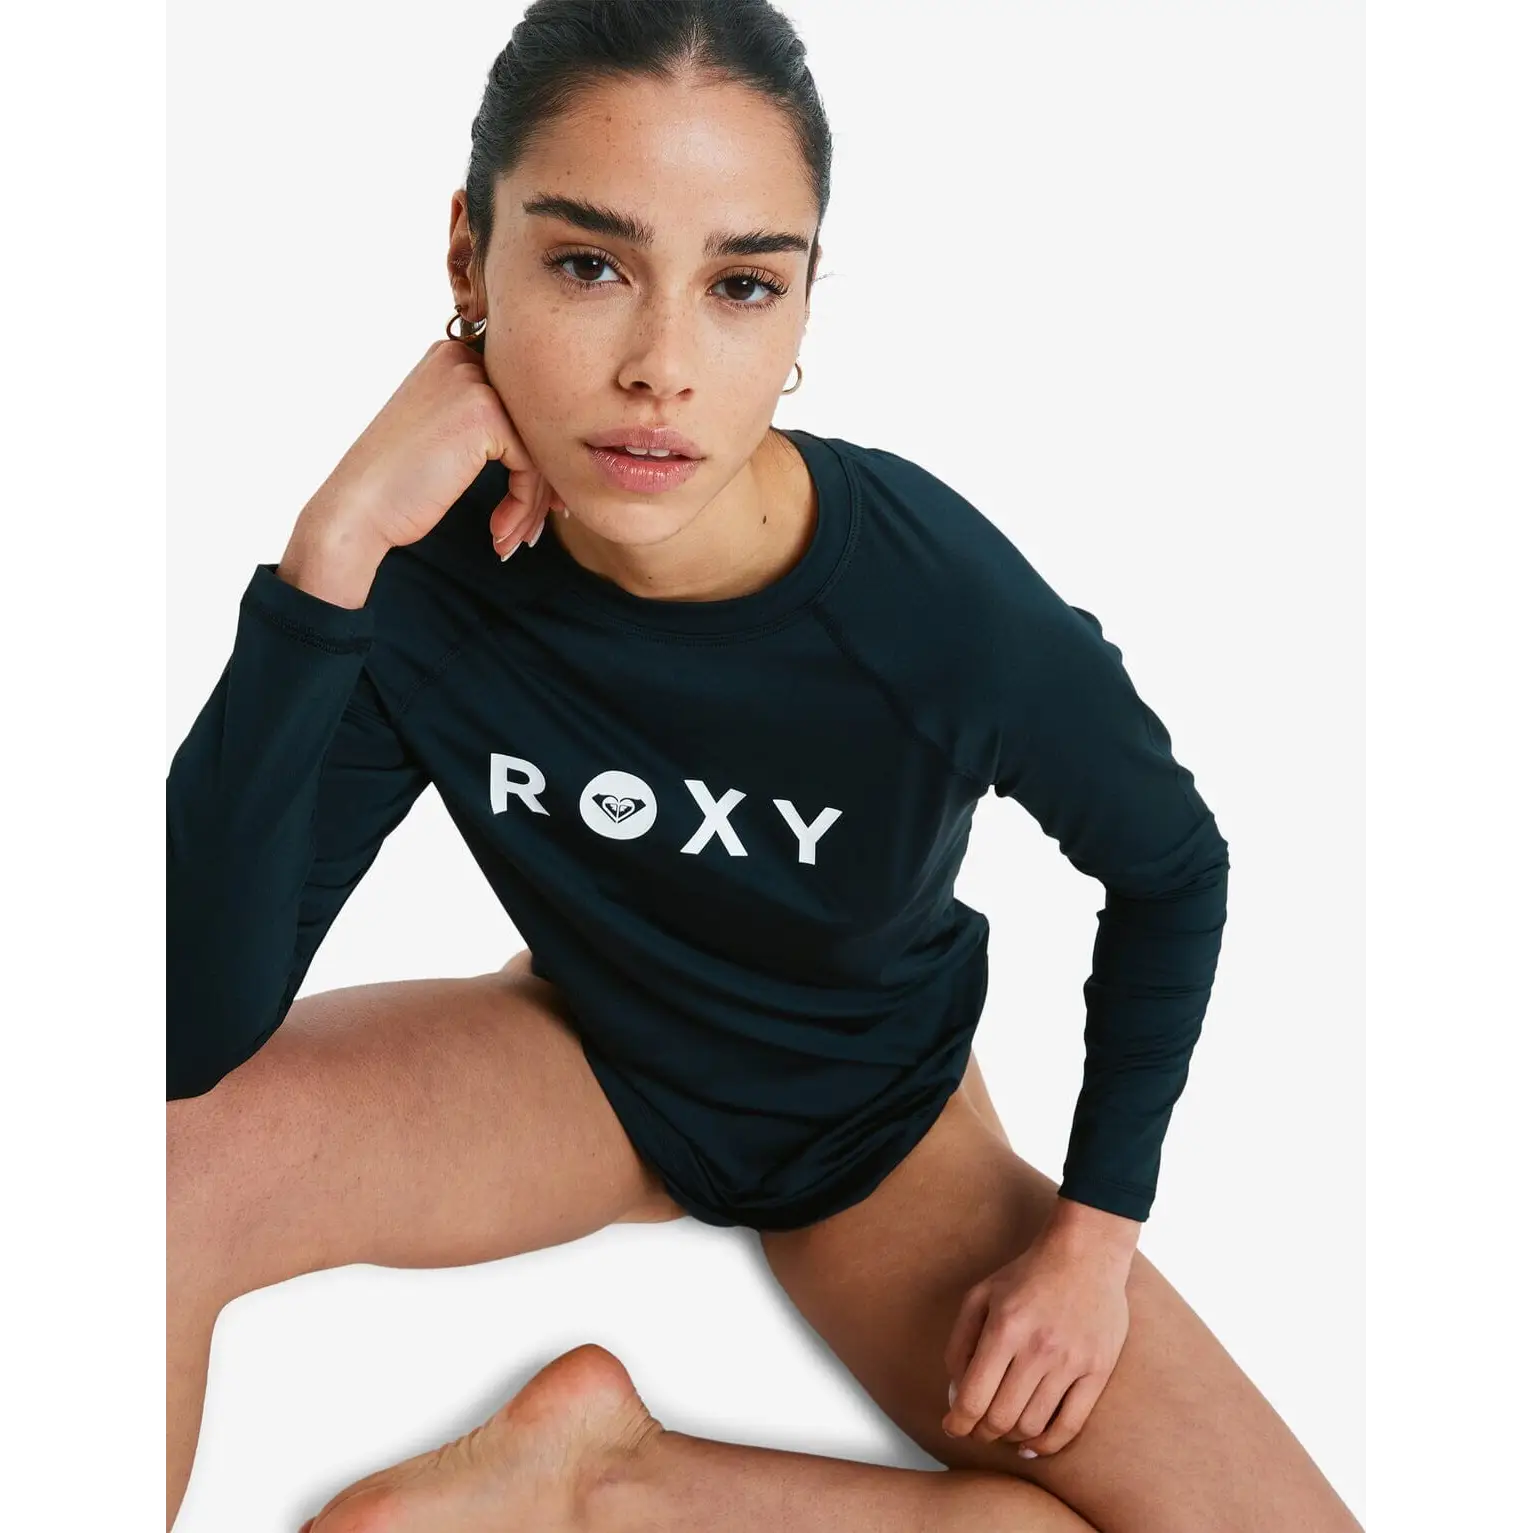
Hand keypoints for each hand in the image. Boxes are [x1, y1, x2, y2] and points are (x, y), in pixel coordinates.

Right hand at [298, 337, 562, 562]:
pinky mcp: (484, 416)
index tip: (540, 500)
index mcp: (452, 356)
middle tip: (536, 525)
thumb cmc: (396, 483)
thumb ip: (486, 420)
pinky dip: (521, 507)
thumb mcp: (443, 433)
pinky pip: (529, 467)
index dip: (535, 455)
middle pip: (532, 425)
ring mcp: (474, 383)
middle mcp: (463, 359)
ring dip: (530, 504)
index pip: (519, 404)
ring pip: (536, 449)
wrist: (357, 508)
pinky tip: (499, 535)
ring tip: (515, 539)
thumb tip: (550, 441)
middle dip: (541, 483)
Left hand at [941, 1228, 1130, 1458]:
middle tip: (976, 1429)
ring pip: (1033, 1425)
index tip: (952, 1428)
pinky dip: (1047, 1444)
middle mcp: (1038, 1349)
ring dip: (1011, 1437)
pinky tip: (1032, 1446)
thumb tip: (955, 1390)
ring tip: (1003, 1430)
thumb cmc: (1027, 1274)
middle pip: (1002, 1418)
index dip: (958, 1423)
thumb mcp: (980, 1295)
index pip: (974, 1397)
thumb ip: (960, 1342)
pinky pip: (1071, 1425)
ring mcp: (1071, 1362)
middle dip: (981, 1432)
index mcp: (1005, 1328)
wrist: (1086, 1254)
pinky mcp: (1098, 1371)